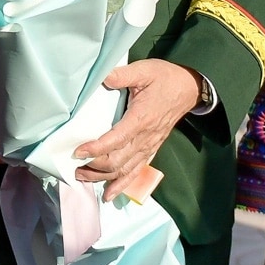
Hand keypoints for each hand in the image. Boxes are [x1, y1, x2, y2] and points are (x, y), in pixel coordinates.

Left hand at [75, 60, 200, 200]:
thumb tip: (101, 77)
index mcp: (141, 119)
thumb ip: (122, 74)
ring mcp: (150, 146)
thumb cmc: (165, 78)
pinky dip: (122, 185)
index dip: (96, 149)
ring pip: (125, 170)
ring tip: (83, 177)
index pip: (116, 140)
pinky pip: (137, 171)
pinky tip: (109, 194)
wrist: (189, 88)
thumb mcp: (144, 70)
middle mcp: (146, 137)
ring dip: (103, 177)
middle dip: (94, 167)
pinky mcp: (152, 149)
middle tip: (74, 167)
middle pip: (118, 161)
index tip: (78, 151)